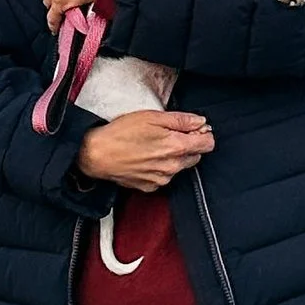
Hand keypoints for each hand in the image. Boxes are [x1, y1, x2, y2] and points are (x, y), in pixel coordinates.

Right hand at [80, 109, 213, 190]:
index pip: (208, 144)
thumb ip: (181, 120)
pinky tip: (145, 158)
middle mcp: (173, 167)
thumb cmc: (122, 132)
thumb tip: (201, 121)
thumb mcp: (152, 117)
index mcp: (176, 147)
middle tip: (168, 135)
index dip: (202, 133)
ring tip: (152, 146)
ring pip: (180, 167)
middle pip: (196, 156)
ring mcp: (162, 179)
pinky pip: (164, 177)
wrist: (96, 154)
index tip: (191, 129)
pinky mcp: (150, 187)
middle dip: (188, 145)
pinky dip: (160, 168)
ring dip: (173, 157)